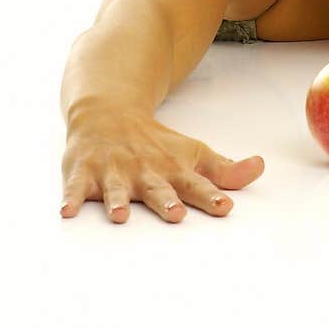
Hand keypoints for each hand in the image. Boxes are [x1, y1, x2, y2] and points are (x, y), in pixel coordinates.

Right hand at [61, 107, 264, 222]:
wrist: (108, 111)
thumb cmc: (156, 144)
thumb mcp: (193, 153)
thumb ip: (225, 170)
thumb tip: (261, 168)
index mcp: (172, 170)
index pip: (196, 185)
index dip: (210, 196)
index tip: (225, 207)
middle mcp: (144, 171)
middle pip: (157, 189)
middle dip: (166, 202)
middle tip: (175, 214)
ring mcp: (114, 171)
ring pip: (117, 189)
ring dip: (118, 201)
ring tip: (120, 216)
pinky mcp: (83, 172)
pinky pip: (75, 187)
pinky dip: (71, 199)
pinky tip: (67, 212)